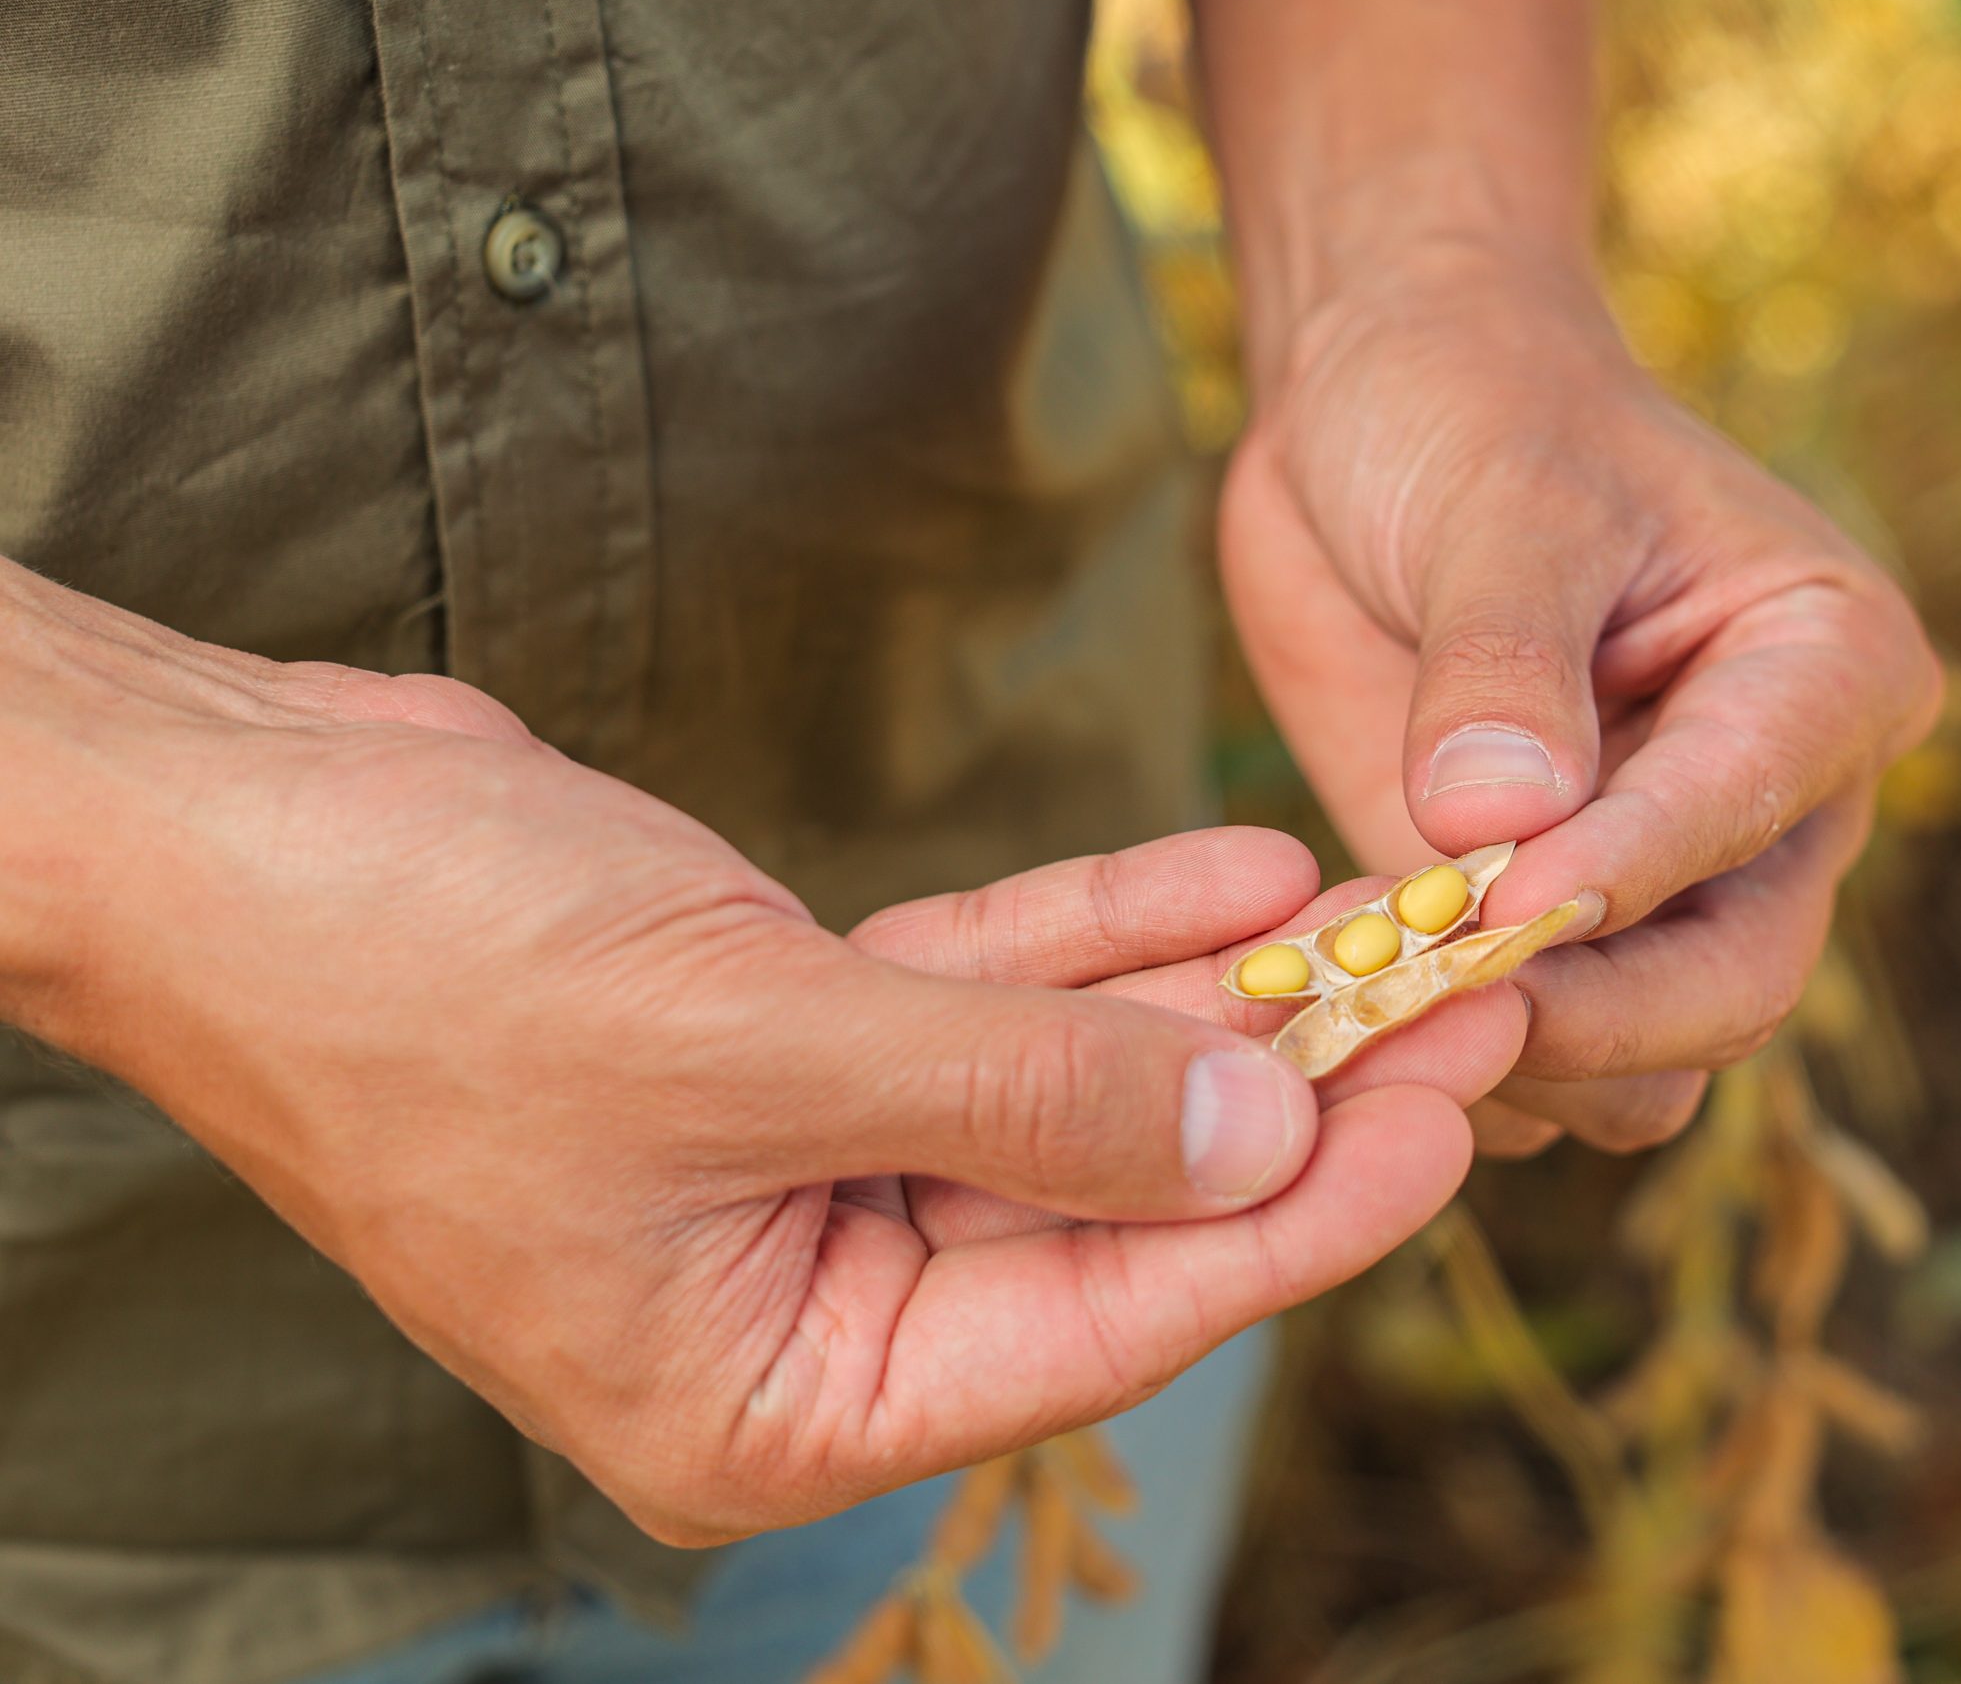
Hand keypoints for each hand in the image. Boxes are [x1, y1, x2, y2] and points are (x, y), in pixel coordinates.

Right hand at [0, 567, 1510, 1542]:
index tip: (1454, 1108)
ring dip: (1212, 997)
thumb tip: (1261, 1130)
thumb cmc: (420, 968)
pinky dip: (1098, 937)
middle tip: (1468, 991)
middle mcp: (799, 1308)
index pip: (1102, 1321)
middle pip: (1104, 1202)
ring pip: (1059, 1089)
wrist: (226, 826)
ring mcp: (795, 1174)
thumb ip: (1023, 1094)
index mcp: (771, 1398)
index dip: (1297, 1213)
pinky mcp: (785, 1043)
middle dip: (1284, 1090)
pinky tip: (1238, 871)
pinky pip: (983, 998)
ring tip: (1386, 914)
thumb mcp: (751, 1045)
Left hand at [1222, 243, 1941, 1155]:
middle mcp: (1776, 806)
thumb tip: (1496, 826)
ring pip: (1637, 1069)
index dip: (1623, 875)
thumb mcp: (1496, 499)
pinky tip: (1319, 989)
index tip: (1488, 902)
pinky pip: (1517, 1061)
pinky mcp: (1544, 938)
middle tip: (1413, 993)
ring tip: (1350, 990)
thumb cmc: (1474, 409)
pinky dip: (1426, 1056)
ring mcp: (1661, 889)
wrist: (1383, 411)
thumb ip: (1501, 662)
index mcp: (1825, 670)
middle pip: (1728, 992)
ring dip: (1499, 1060)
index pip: (1748, 815)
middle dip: (1580, 1016)